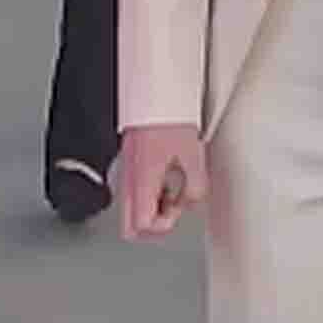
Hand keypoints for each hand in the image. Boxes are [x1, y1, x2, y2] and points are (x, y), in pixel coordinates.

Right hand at [114, 121, 205, 239]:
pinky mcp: (128, 163)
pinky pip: (133, 192)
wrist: (155, 95)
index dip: (164, 225)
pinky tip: (165, 178)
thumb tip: (193, 202)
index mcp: (143, 181)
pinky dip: (149, 194)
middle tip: (173, 211)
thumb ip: (196, 188)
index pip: (142, 225)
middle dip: (154, 225)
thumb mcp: (195, 157)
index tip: (178, 211)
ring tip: (172, 191)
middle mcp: (129, 180)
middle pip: (129, 226)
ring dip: (153, 209)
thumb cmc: (169, 119)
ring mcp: (126, 172)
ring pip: (130, 211)